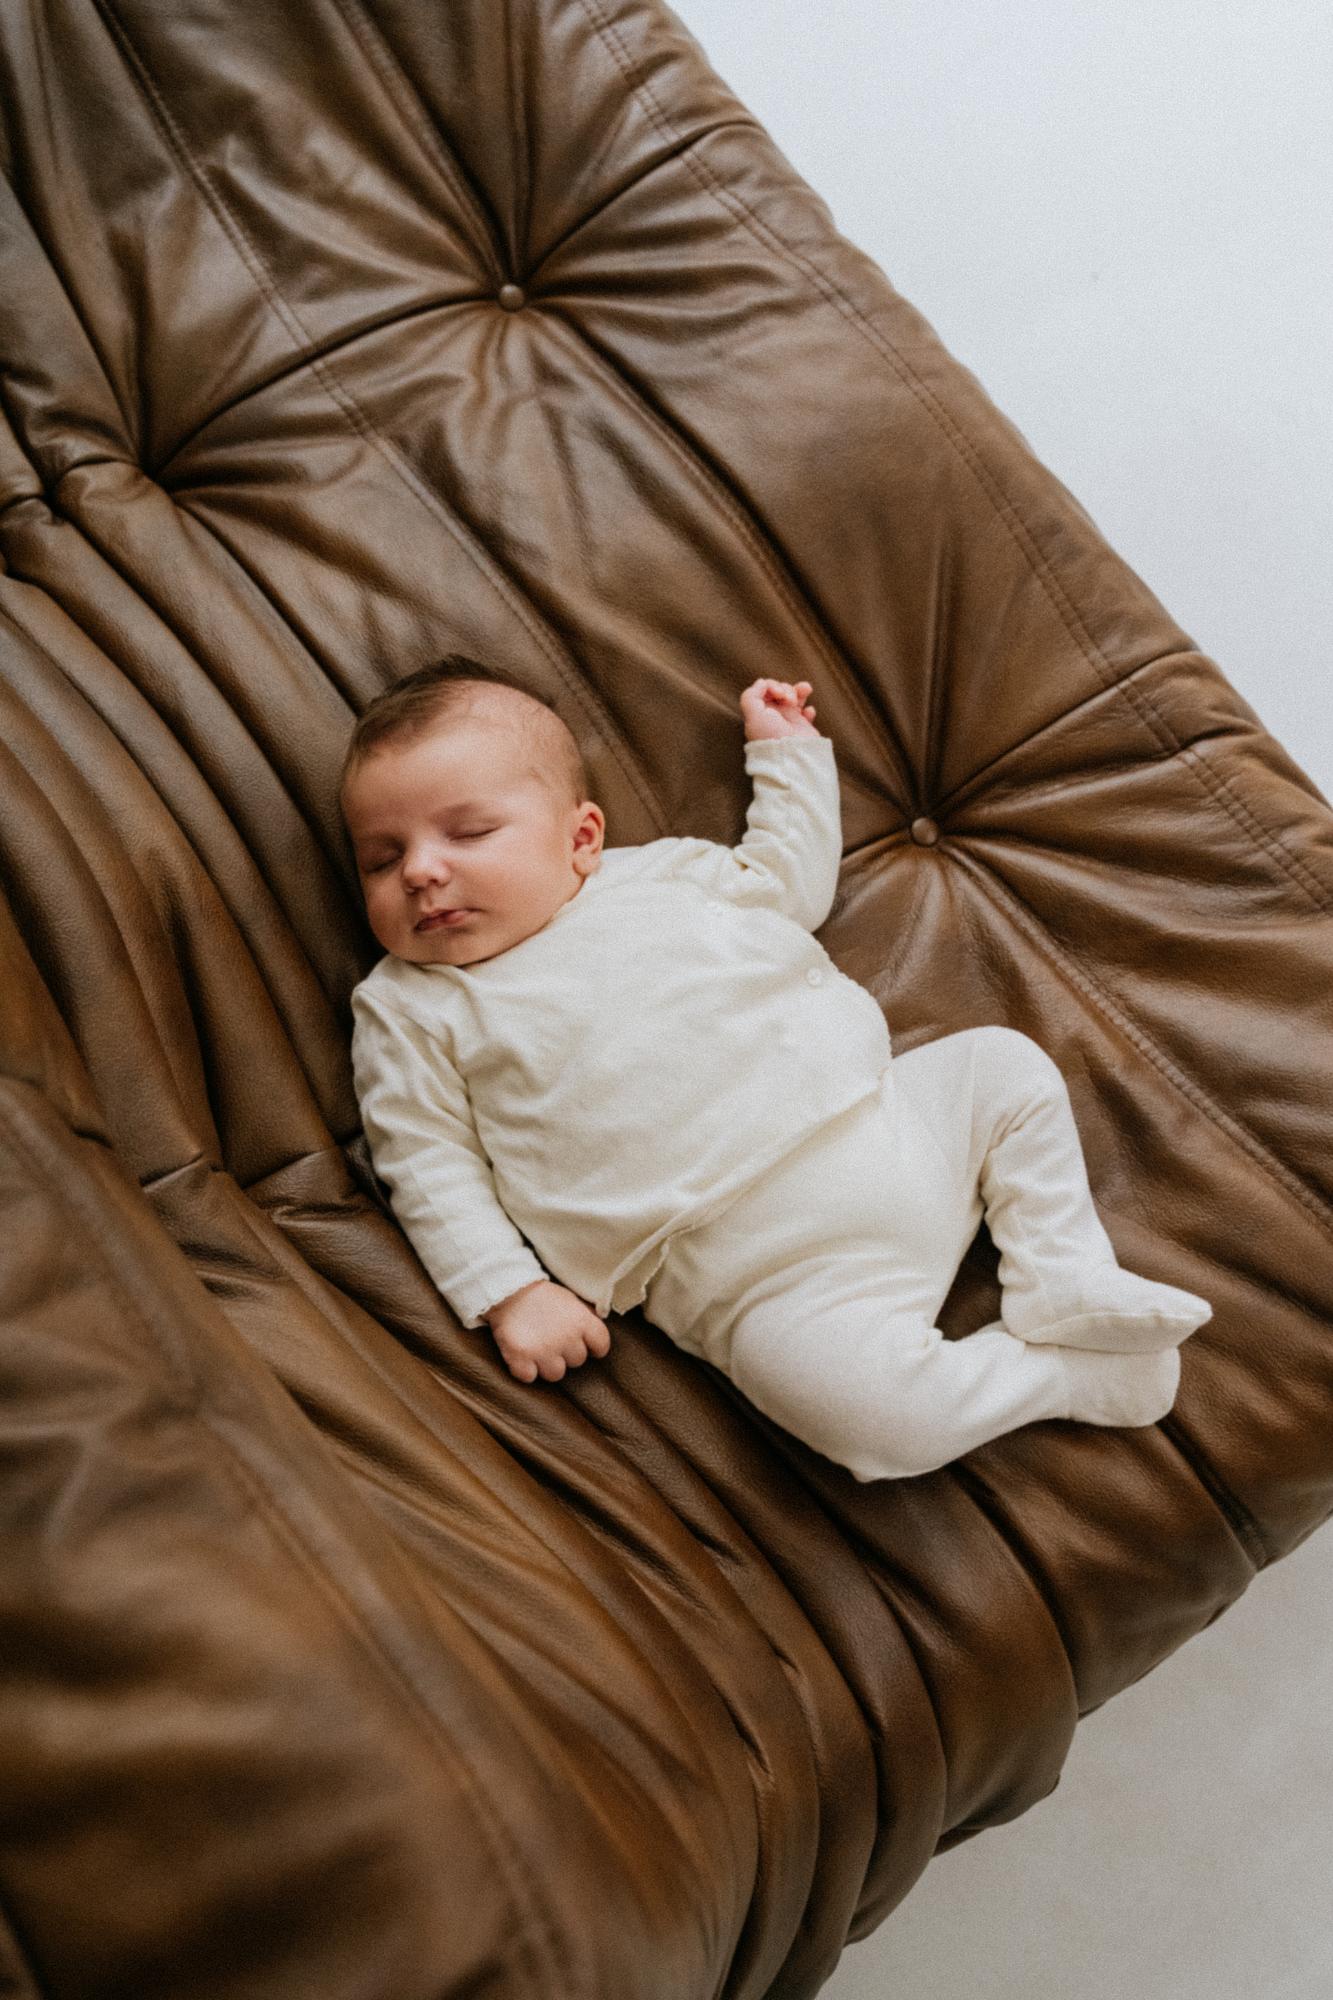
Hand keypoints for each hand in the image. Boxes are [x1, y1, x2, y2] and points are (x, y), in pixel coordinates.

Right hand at [485, 1279, 611, 1383]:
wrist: (508, 1289)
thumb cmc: (542, 1295)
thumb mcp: (571, 1300)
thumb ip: (586, 1318)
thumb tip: (599, 1332)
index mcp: (582, 1321)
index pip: (602, 1346)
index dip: (594, 1347)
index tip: (585, 1344)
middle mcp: (566, 1338)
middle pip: (578, 1361)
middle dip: (567, 1353)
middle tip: (553, 1339)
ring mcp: (543, 1350)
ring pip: (556, 1374)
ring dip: (547, 1364)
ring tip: (538, 1349)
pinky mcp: (520, 1358)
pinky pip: (529, 1377)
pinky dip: (524, 1369)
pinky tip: (522, 1356)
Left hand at [740, 678, 819, 741]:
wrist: (791, 755)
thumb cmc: (771, 736)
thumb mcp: (753, 715)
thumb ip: (751, 696)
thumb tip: (761, 683)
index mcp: (760, 711)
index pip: (765, 688)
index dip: (773, 685)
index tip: (778, 693)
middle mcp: (773, 715)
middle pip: (780, 689)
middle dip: (786, 689)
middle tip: (789, 700)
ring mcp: (788, 720)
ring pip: (794, 696)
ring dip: (799, 690)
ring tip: (805, 692)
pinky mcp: (802, 727)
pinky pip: (807, 711)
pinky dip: (809, 709)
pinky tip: (808, 712)